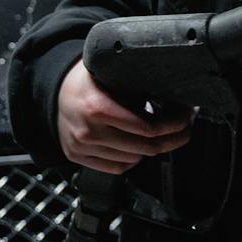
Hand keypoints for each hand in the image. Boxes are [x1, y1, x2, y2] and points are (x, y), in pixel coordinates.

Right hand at [55, 60, 194, 174]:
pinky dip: (132, 159)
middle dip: (173, 139)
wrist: (55, 89)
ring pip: (133, 160)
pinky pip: (116, 168)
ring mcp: (82, 147)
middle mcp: (89, 131)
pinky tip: (138, 144)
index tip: (186, 117)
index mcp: (98, 107)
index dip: (174, 125)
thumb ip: (137, 83)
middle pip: (145, 148)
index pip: (147, 128)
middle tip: (185, 128)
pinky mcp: (78, 157)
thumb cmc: (88, 78)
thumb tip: (173, 91)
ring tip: (161, 134)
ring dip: (152, 149)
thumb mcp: (112, 73)